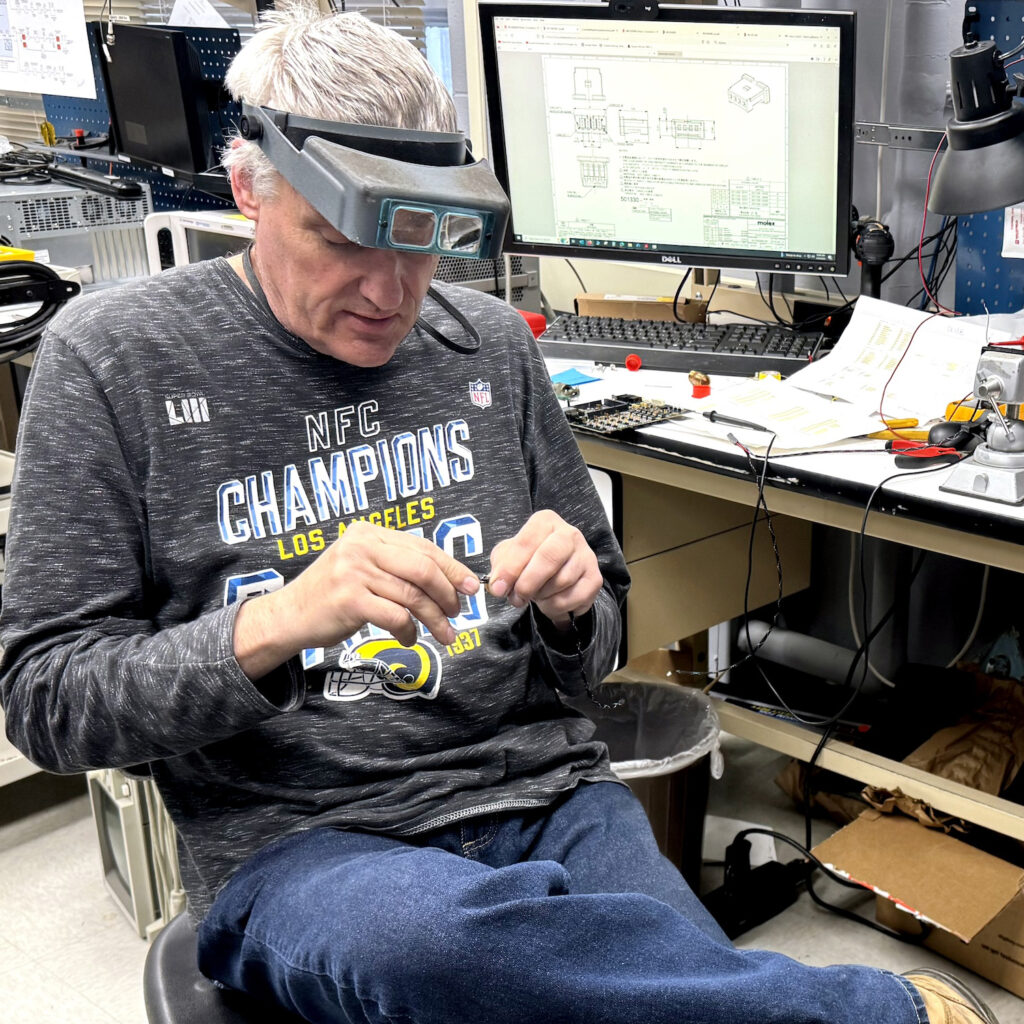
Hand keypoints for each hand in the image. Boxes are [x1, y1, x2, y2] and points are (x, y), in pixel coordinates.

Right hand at [235, 522, 478, 677]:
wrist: (288, 615)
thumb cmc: (332, 594)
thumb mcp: (360, 565)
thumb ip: (395, 564)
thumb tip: (447, 577)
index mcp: (369, 533)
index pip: (422, 547)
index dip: (452, 567)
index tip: (471, 585)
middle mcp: (361, 547)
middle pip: (423, 569)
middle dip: (448, 594)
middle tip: (459, 613)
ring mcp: (354, 572)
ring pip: (413, 597)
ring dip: (435, 620)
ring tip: (445, 634)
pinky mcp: (350, 600)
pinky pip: (396, 617)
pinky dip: (409, 631)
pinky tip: (409, 639)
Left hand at [486, 510, 602, 627]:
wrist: (556, 571)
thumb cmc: (529, 559)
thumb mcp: (508, 555)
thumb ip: (501, 566)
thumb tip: (499, 585)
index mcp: (545, 521)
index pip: (526, 542)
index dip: (510, 568)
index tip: (498, 588)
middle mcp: (569, 534)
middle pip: (549, 558)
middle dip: (528, 583)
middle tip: (516, 598)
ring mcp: (586, 555)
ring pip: (561, 581)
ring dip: (541, 597)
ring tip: (535, 596)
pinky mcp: (594, 578)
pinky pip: (573, 598)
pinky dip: (556, 607)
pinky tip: (550, 602)